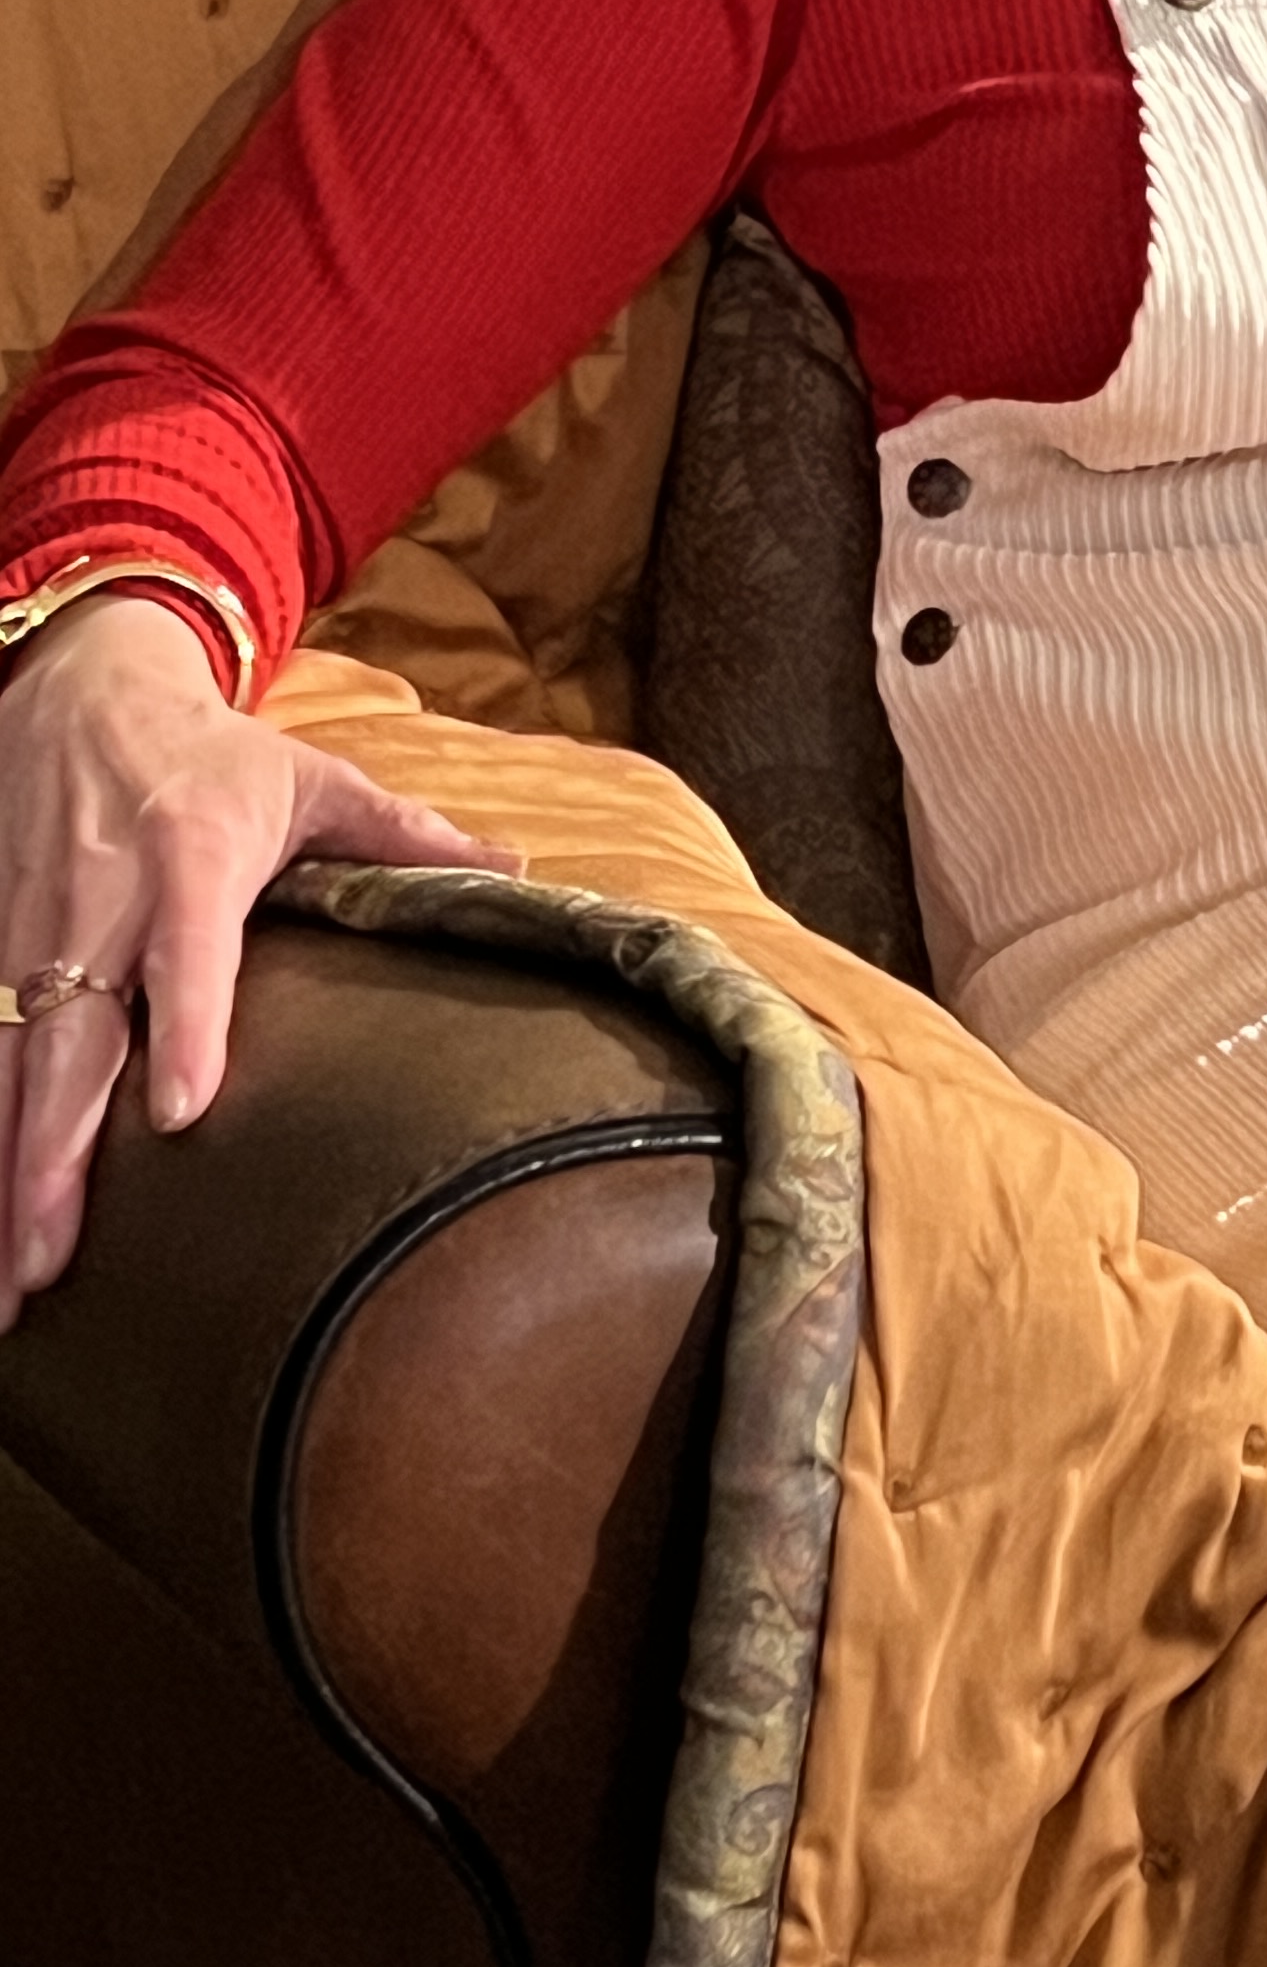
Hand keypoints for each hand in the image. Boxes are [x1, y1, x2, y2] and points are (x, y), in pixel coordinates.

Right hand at [0, 593, 514, 1325]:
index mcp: (192, 865)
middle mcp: (101, 908)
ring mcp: (30, 933)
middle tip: (52, 1261)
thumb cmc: (212, 754)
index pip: (187, 961)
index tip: (182, 1112)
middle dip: (52, 1157)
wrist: (84, 687)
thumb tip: (516, 868)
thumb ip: (406, 838)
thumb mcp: (313, 780)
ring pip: (4, 1064)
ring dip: (2, 1172)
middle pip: (71, 1045)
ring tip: (12, 1279)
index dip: (182, 1032)